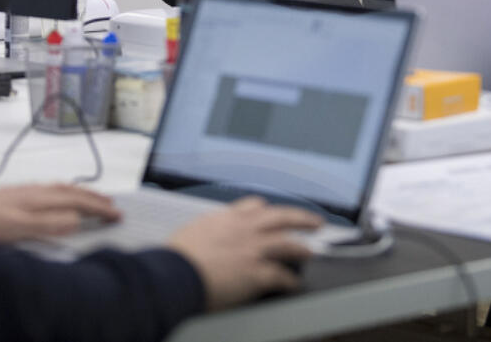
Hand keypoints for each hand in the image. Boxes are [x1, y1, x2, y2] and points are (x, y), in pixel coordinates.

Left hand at [0, 181, 120, 243]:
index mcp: (40, 197)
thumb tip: (76, 219)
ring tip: (93, 199)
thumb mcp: (18, 226)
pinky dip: (64, 195)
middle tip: (113, 205)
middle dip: (95, 198)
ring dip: (81, 195)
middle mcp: (35, 190)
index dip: (99, 208)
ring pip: (61, 190)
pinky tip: (57, 200)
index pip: (78, 200)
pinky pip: (50, 191)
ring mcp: (25, 191)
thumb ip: (48, 222)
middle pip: (72, 192)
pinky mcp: (15, 196)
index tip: (116, 214)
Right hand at [166, 197, 321, 309]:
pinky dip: (290, 281)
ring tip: (310, 251)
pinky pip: (281, 276)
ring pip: (287, 243)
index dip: (267, 209)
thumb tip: (204, 237)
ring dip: (301, 248)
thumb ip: (206, 231)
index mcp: (227, 218)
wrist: (176, 274)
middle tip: (314, 221)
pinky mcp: (257, 273)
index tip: (272, 211)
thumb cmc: (177, 257)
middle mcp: (244, 230)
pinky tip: (294, 284)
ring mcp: (253, 250)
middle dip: (301, 218)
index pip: (254, 206)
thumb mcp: (192, 232)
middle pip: (281, 217)